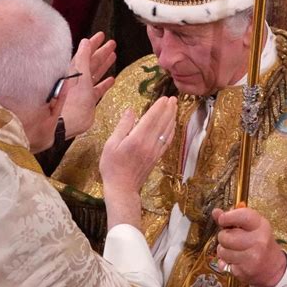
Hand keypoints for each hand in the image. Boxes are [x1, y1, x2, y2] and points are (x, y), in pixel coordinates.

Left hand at [62, 32, 115, 138]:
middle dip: (102, 52)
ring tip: (113, 56)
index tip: (102, 35)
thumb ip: (82, 59)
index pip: (85, 52)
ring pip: (96, 73)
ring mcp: (83, 89)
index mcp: (74, 70)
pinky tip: (111, 79)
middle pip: (92, 61)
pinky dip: (104, 83)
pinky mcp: (88, 100)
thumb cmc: (70, 100)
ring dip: (104, 64)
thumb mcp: (79, 76)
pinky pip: (98, 88)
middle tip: (112, 43)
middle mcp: (78, 78)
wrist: (65, 123)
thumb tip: (85, 41)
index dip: (93, 43)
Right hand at [101, 96, 176, 228]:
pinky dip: (172, 131)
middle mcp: (149, 144)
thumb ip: (122, 126)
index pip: (151, 118)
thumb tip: (130, 111)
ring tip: (175, 108)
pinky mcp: (157, 157)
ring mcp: (155, 151)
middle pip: (162, 123)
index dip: (159, 107)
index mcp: (137, 139)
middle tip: (174, 99)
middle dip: (169, 109)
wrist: (122, 188)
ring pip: (167, 131)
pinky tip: (172, 126)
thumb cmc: (112, 166)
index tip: (164, 98)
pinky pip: (168, 141)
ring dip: (172, 118)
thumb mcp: (111, 144)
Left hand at [212, 207, 286, 286]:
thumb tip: (216, 212)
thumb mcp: (250, 226)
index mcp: (260, 225)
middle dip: (223, 237)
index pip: (242, 216)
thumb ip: (232, 218)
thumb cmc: (259, 241)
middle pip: (227, 236)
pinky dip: (225, 263)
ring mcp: (253, 257)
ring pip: (222, 251)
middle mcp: (259, 240)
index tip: (222, 219)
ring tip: (233, 250)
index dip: (228, 217)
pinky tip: (236, 260)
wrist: (273, 267)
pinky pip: (224, 264)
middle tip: (229, 238)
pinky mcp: (245, 271)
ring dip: (223, 251)